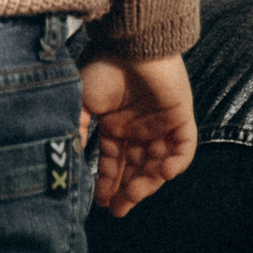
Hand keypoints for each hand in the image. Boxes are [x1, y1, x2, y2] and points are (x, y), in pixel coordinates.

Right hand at [77, 51, 194, 217]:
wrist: (130, 42)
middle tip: (119, 210)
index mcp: (115, 125)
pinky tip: (163, 173)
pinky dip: (177, 163)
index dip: (107, 183)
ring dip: (148, 182)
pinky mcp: (180, 116)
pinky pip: (184, 147)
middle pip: (136, 168)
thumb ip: (79, 131)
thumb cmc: (103, 67)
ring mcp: (161, 123)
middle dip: (128, 191)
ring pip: (158, 163)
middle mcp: (138, 127)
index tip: (100, 203)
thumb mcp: (81, 103)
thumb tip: (69, 161)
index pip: (113, 162)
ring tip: (134, 195)